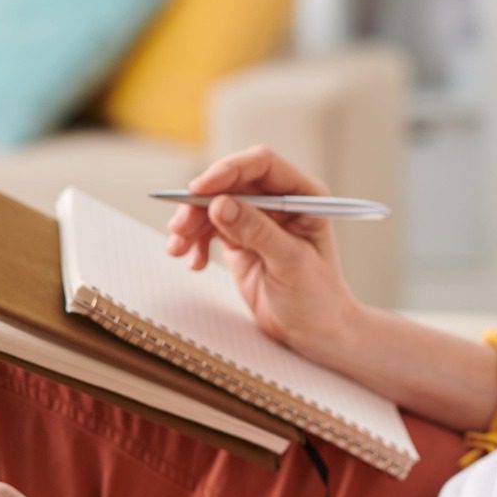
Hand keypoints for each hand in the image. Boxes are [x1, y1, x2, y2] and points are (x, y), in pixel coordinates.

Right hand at [165, 144, 362, 371]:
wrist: (315, 332)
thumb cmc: (318, 297)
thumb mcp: (290, 263)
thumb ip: (257, 231)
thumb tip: (219, 204)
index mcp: (304, 195)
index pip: (262, 165)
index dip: (228, 171)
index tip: (198, 189)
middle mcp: (280, 200)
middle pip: (231, 182)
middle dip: (201, 202)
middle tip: (180, 228)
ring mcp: (258, 219)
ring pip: (215, 204)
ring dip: (191, 223)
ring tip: (178, 248)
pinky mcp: (240, 238)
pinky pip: (209, 227)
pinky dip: (195, 241)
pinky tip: (193, 262)